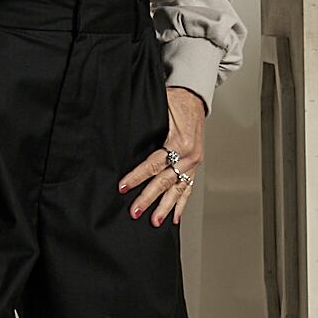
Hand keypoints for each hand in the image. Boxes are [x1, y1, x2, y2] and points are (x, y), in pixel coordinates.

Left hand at [118, 85, 204, 226]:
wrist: (194, 95)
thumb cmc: (175, 99)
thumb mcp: (160, 108)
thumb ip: (145, 126)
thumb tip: (122, 140)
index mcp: (180, 142)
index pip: (154, 164)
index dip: (137, 176)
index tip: (123, 187)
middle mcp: (190, 155)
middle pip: (165, 181)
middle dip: (149, 198)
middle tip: (135, 211)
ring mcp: (194, 162)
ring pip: (178, 189)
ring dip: (165, 207)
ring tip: (155, 222)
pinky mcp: (195, 164)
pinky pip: (189, 187)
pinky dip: (182, 203)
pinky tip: (175, 216)